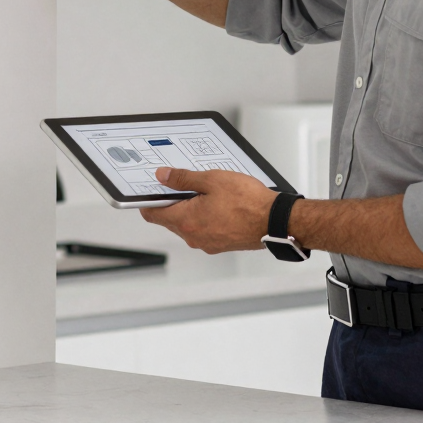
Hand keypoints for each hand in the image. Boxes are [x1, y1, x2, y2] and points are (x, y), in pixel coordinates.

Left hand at [141, 167, 277, 253]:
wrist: (274, 221)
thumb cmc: (247, 201)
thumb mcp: (211, 180)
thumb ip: (183, 178)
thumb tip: (162, 177)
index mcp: (186, 221)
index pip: (152, 214)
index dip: (148, 200)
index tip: (151, 189)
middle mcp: (193, 237)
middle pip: (169, 219)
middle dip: (172, 202)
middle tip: (183, 184)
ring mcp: (206, 243)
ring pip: (187, 225)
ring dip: (189, 210)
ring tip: (206, 192)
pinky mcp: (219, 245)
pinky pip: (202, 230)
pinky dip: (203, 218)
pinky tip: (218, 205)